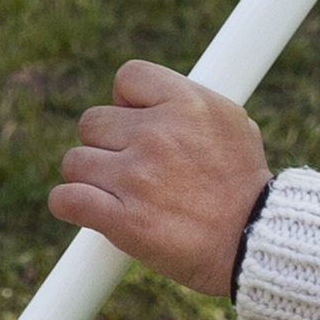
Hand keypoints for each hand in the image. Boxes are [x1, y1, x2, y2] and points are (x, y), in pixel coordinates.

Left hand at [45, 62, 265, 298]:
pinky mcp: (122, 219)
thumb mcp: (234, 124)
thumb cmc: (246, 186)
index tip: (137, 123)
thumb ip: (191, 105)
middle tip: (130, 167)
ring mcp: (136, 177)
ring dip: (88, 177)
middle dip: (106, 144)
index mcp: (186, 103)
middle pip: (92, 121)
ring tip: (114, 193)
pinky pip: (65, 199)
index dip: (126, 101)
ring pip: (75, 161)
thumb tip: (160, 100)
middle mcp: (156, 134)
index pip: (127, 77)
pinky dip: (69, 205)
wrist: (254, 242)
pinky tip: (84, 209)